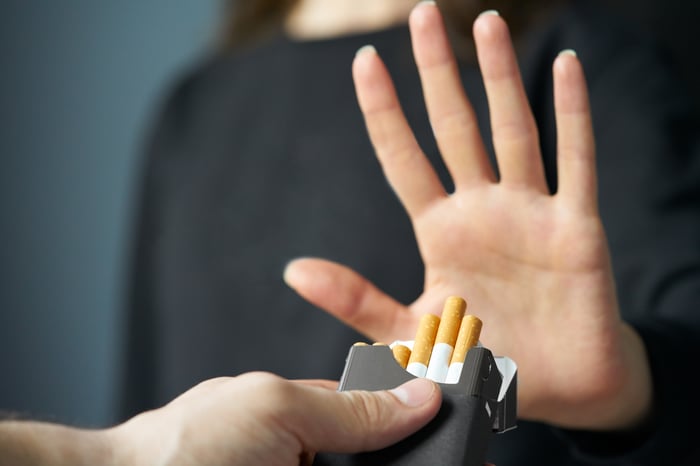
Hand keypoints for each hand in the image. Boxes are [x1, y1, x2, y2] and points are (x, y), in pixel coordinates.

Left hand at [0, 374, 440, 465]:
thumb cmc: (184, 447)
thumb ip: (350, 409)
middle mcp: (300, 456)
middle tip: (451, 462)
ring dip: (392, 465)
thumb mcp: (278, 410)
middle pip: (369, 459)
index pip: (374, 420)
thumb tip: (418, 394)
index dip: (416, 427)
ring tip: (433, 462)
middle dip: (404, 458)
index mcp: (298, 416)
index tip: (456, 439)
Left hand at [283, 3, 652, 430]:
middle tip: (420, 15)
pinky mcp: (576, 228)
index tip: (364, 61)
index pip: (404, 158)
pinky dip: (574, 116)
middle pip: (454, 128)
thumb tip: (292, 269)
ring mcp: (529, 213)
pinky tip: (564, 67)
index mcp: (439, 232)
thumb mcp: (410, 333)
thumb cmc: (484, 362)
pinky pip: (576, 162)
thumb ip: (356, 301)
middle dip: (437, 73)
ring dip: (500, 77)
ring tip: (485, 23)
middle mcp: (482, 211)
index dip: (384, 111)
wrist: (556, 391)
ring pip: (512, 130)